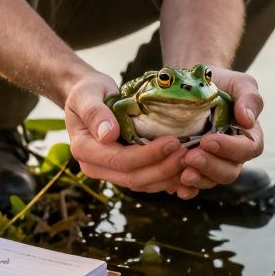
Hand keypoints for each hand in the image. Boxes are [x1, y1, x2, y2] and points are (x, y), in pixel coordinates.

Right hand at [63, 72, 187, 192]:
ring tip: (191, 161)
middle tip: (188, 153)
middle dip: (163, 168)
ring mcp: (109, 172)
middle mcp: (95, 166)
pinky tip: (185, 170)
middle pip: (133, 177)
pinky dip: (167, 178)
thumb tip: (108, 135)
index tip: (173, 141)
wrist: (87, 96)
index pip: (120, 160)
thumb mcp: (87, 94)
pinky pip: (147, 181)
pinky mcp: (123, 171)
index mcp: (84, 149)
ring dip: (168, 176)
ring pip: (143, 184)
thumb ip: (94, 113)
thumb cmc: (88, 91)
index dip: (148, 155)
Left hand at [177, 66, 264, 198]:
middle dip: (211, 166)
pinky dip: (187, 189)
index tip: (208, 140)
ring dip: (199, 179)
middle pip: (229, 171)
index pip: (248, 149)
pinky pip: (194, 185)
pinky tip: (176, 187)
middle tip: (191, 156)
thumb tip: (248, 119)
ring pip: (212, 180)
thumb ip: (249, 98)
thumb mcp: (238, 83)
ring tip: (182, 172)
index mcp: (248, 136)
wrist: (191, 84)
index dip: (230, 148)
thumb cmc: (219, 83)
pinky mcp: (195, 168)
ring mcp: (213, 163)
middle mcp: (233, 154)